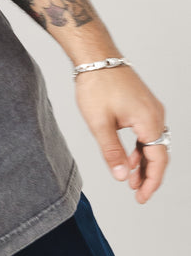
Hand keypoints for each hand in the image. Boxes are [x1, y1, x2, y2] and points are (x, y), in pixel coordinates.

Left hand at [75, 66, 169, 203]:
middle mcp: (156, 115)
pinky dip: (140, 149)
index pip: (158, 159)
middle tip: (137, 194)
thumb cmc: (97, 86)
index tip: (142, 198)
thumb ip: (112, 153)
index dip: (151, 182)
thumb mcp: (100, 124)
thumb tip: (122, 176)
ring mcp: (152, 110)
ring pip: (153, 144)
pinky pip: (148, 133)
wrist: (97, 57)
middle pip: (159, 153)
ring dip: (144, 163)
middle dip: (149, 176)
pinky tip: (129, 160)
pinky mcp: (144, 106)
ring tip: (131, 181)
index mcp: (150, 121)